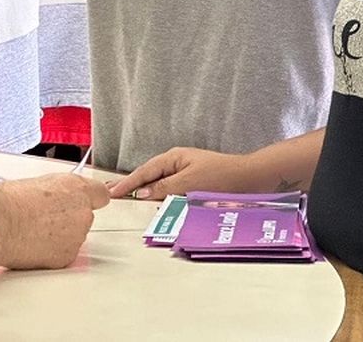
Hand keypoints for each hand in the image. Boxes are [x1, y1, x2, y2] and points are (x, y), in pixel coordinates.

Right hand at [0, 174, 108, 271]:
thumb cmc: (9, 201)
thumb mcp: (40, 182)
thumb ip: (61, 190)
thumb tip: (61, 196)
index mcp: (77, 189)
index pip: (102, 195)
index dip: (90, 200)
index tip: (84, 203)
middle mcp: (82, 212)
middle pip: (85, 217)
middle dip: (69, 219)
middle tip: (45, 218)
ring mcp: (76, 237)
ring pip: (74, 237)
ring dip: (60, 236)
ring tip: (34, 230)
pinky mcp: (66, 257)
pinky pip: (64, 254)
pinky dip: (52, 252)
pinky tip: (33, 244)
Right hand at [107, 147, 253, 199]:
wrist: (251, 178)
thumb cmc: (223, 176)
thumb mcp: (189, 182)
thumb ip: (165, 188)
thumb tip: (143, 193)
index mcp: (174, 158)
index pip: (144, 172)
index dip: (128, 183)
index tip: (112, 192)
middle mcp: (178, 163)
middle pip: (149, 175)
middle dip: (131, 184)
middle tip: (112, 192)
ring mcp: (186, 171)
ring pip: (159, 183)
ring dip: (145, 191)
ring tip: (127, 198)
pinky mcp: (194, 182)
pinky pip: (171, 189)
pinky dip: (160, 196)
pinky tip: (154, 203)